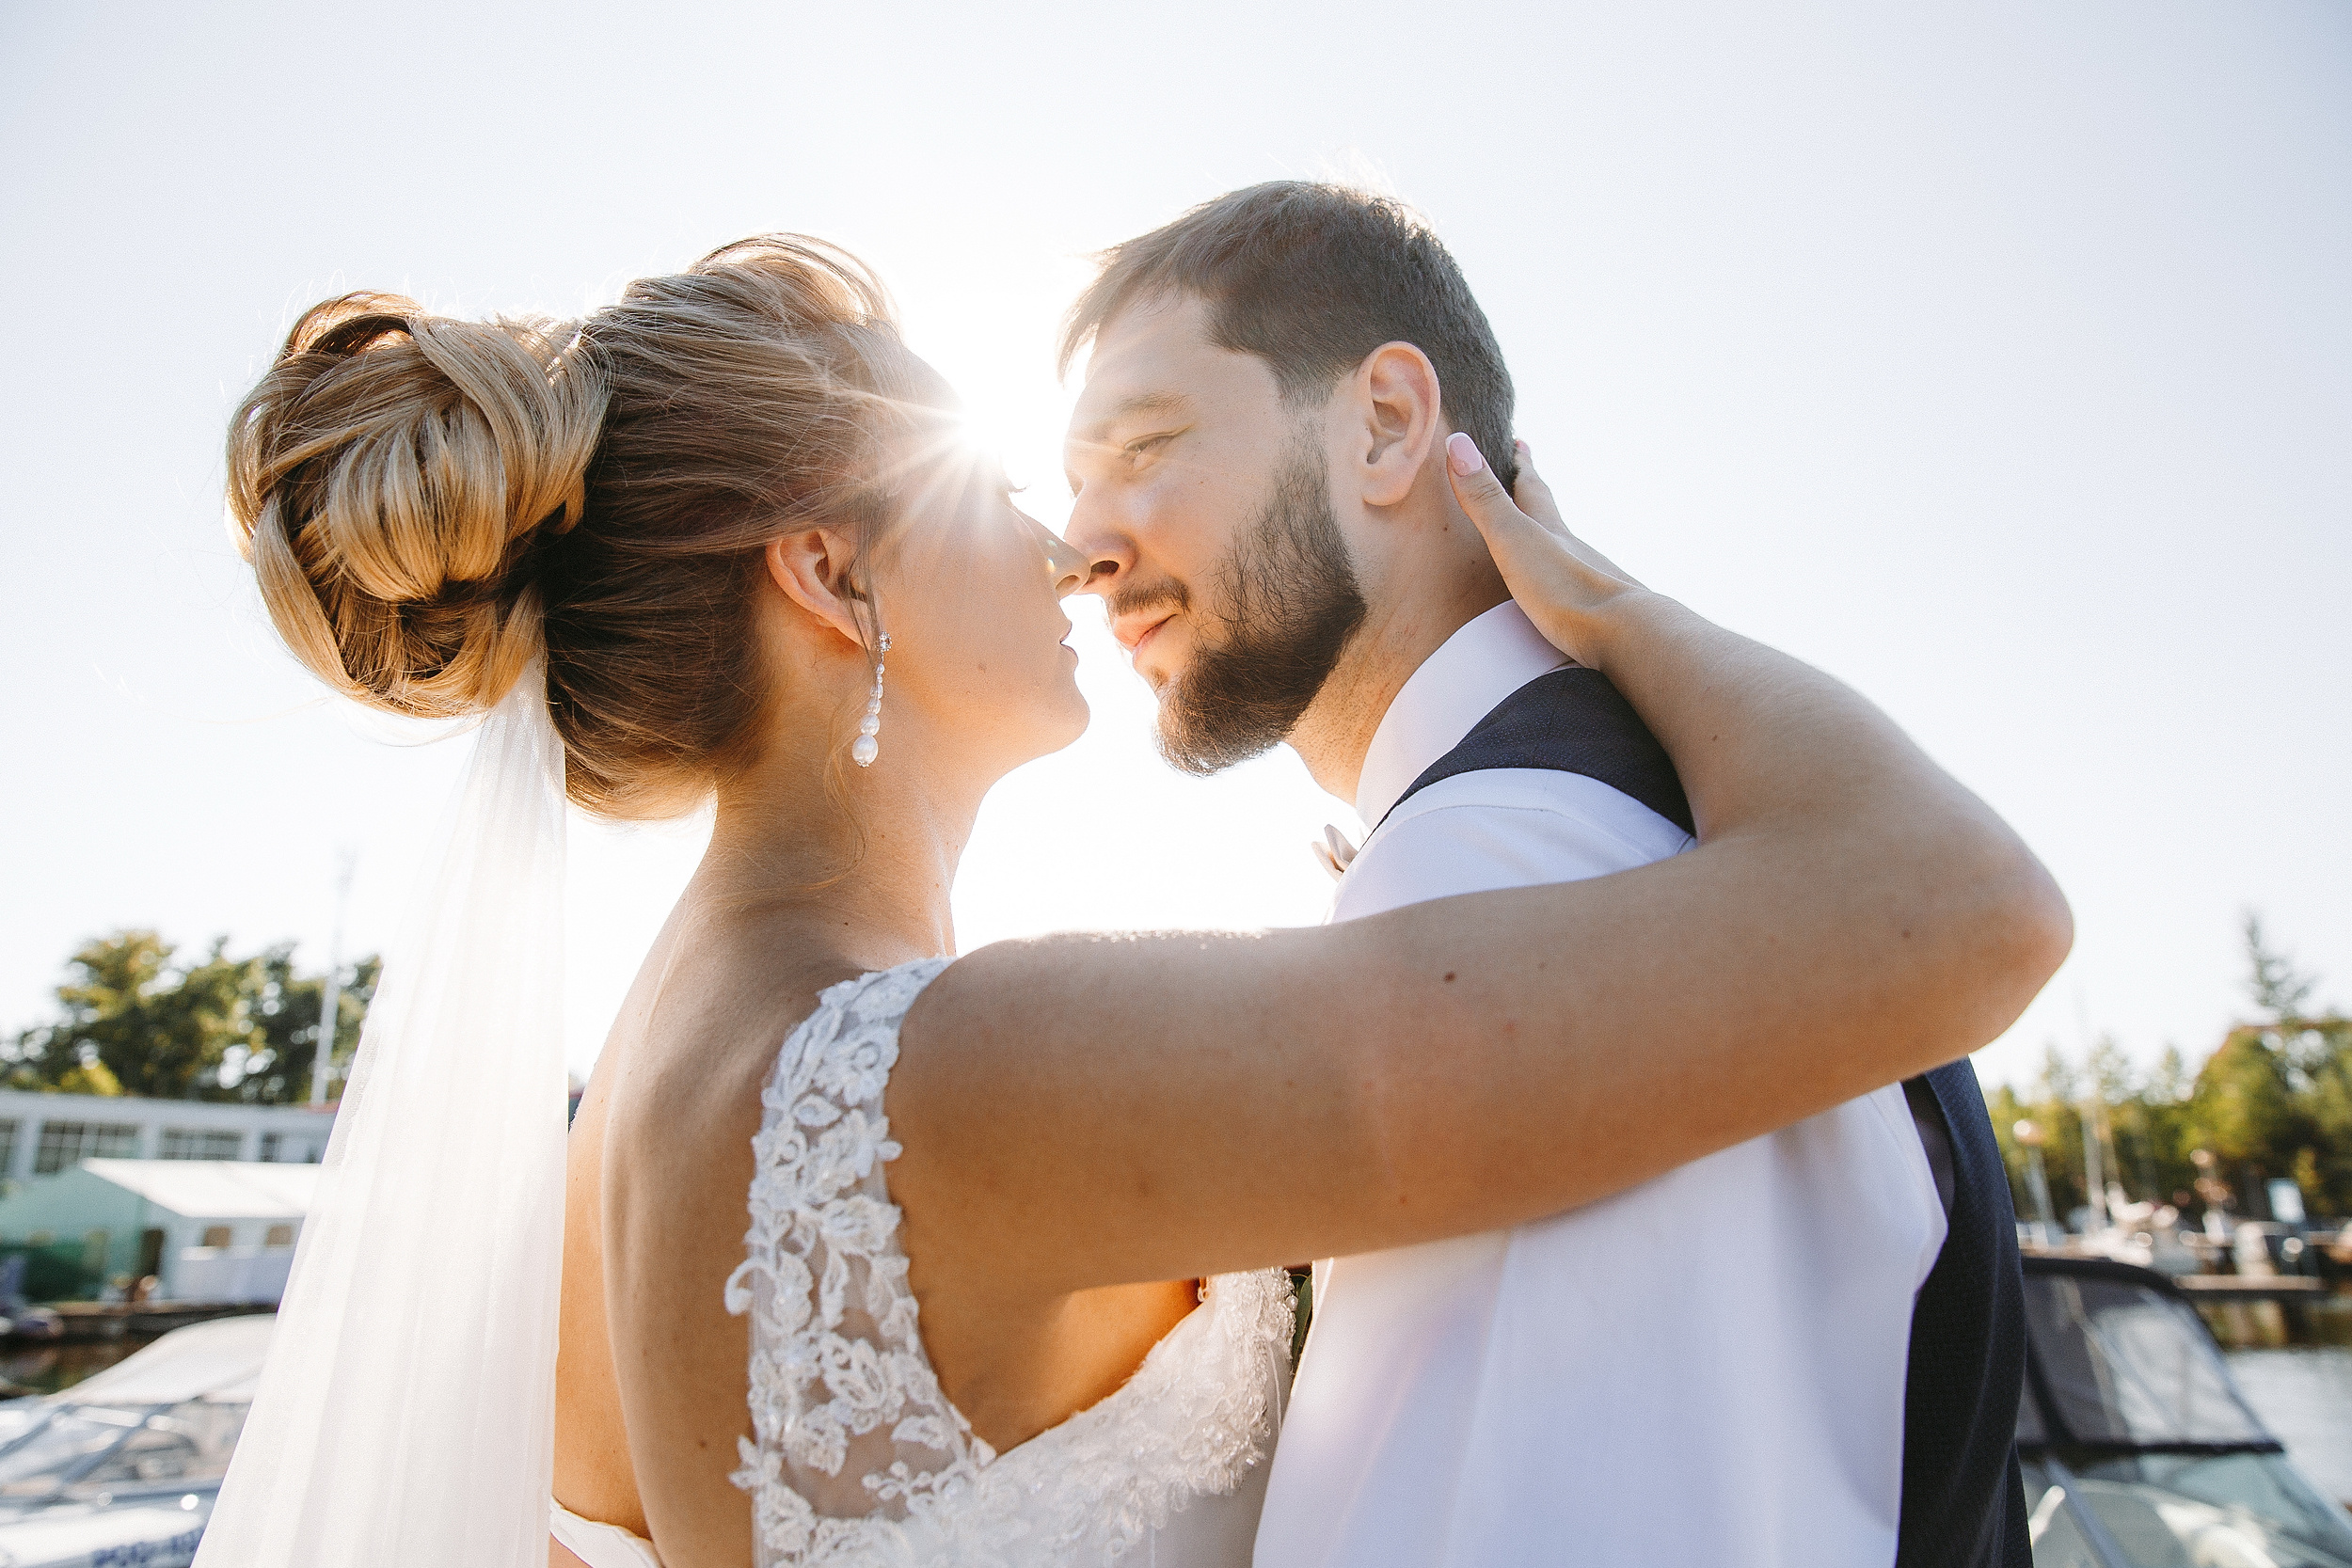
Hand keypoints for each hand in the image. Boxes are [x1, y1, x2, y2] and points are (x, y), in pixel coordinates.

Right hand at [1445, 433, 1643, 669]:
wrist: (1625, 633)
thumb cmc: (1565, 588)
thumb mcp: (1514, 539)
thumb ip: (1486, 499)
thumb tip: (1458, 441)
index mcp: (1550, 530)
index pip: (1534, 487)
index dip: (1524, 463)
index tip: (1520, 442)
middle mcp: (1572, 549)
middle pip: (1551, 515)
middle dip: (1535, 497)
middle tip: (1527, 479)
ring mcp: (1588, 580)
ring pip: (1565, 551)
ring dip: (1549, 540)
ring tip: (1538, 538)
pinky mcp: (1595, 613)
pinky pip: (1572, 587)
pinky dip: (1560, 581)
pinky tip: (1559, 595)